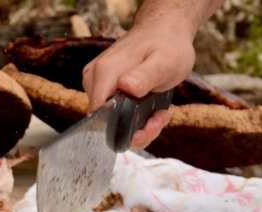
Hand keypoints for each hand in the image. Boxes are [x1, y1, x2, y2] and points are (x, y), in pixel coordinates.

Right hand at [82, 26, 194, 148]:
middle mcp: (94, 79)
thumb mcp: (164, 61)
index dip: (126, 129)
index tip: (153, 123)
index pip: (100, 116)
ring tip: (159, 114)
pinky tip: (153, 111)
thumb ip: (145, 76)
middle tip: (160, 117)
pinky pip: (115, 115)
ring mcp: (96, 84)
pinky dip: (136, 120)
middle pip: (105, 124)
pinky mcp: (103, 89)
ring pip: (111, 123)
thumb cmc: (167, 45)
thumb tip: (125, 85)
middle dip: (136, 130)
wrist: (164, 31)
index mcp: (105, 72)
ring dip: (139, 126)